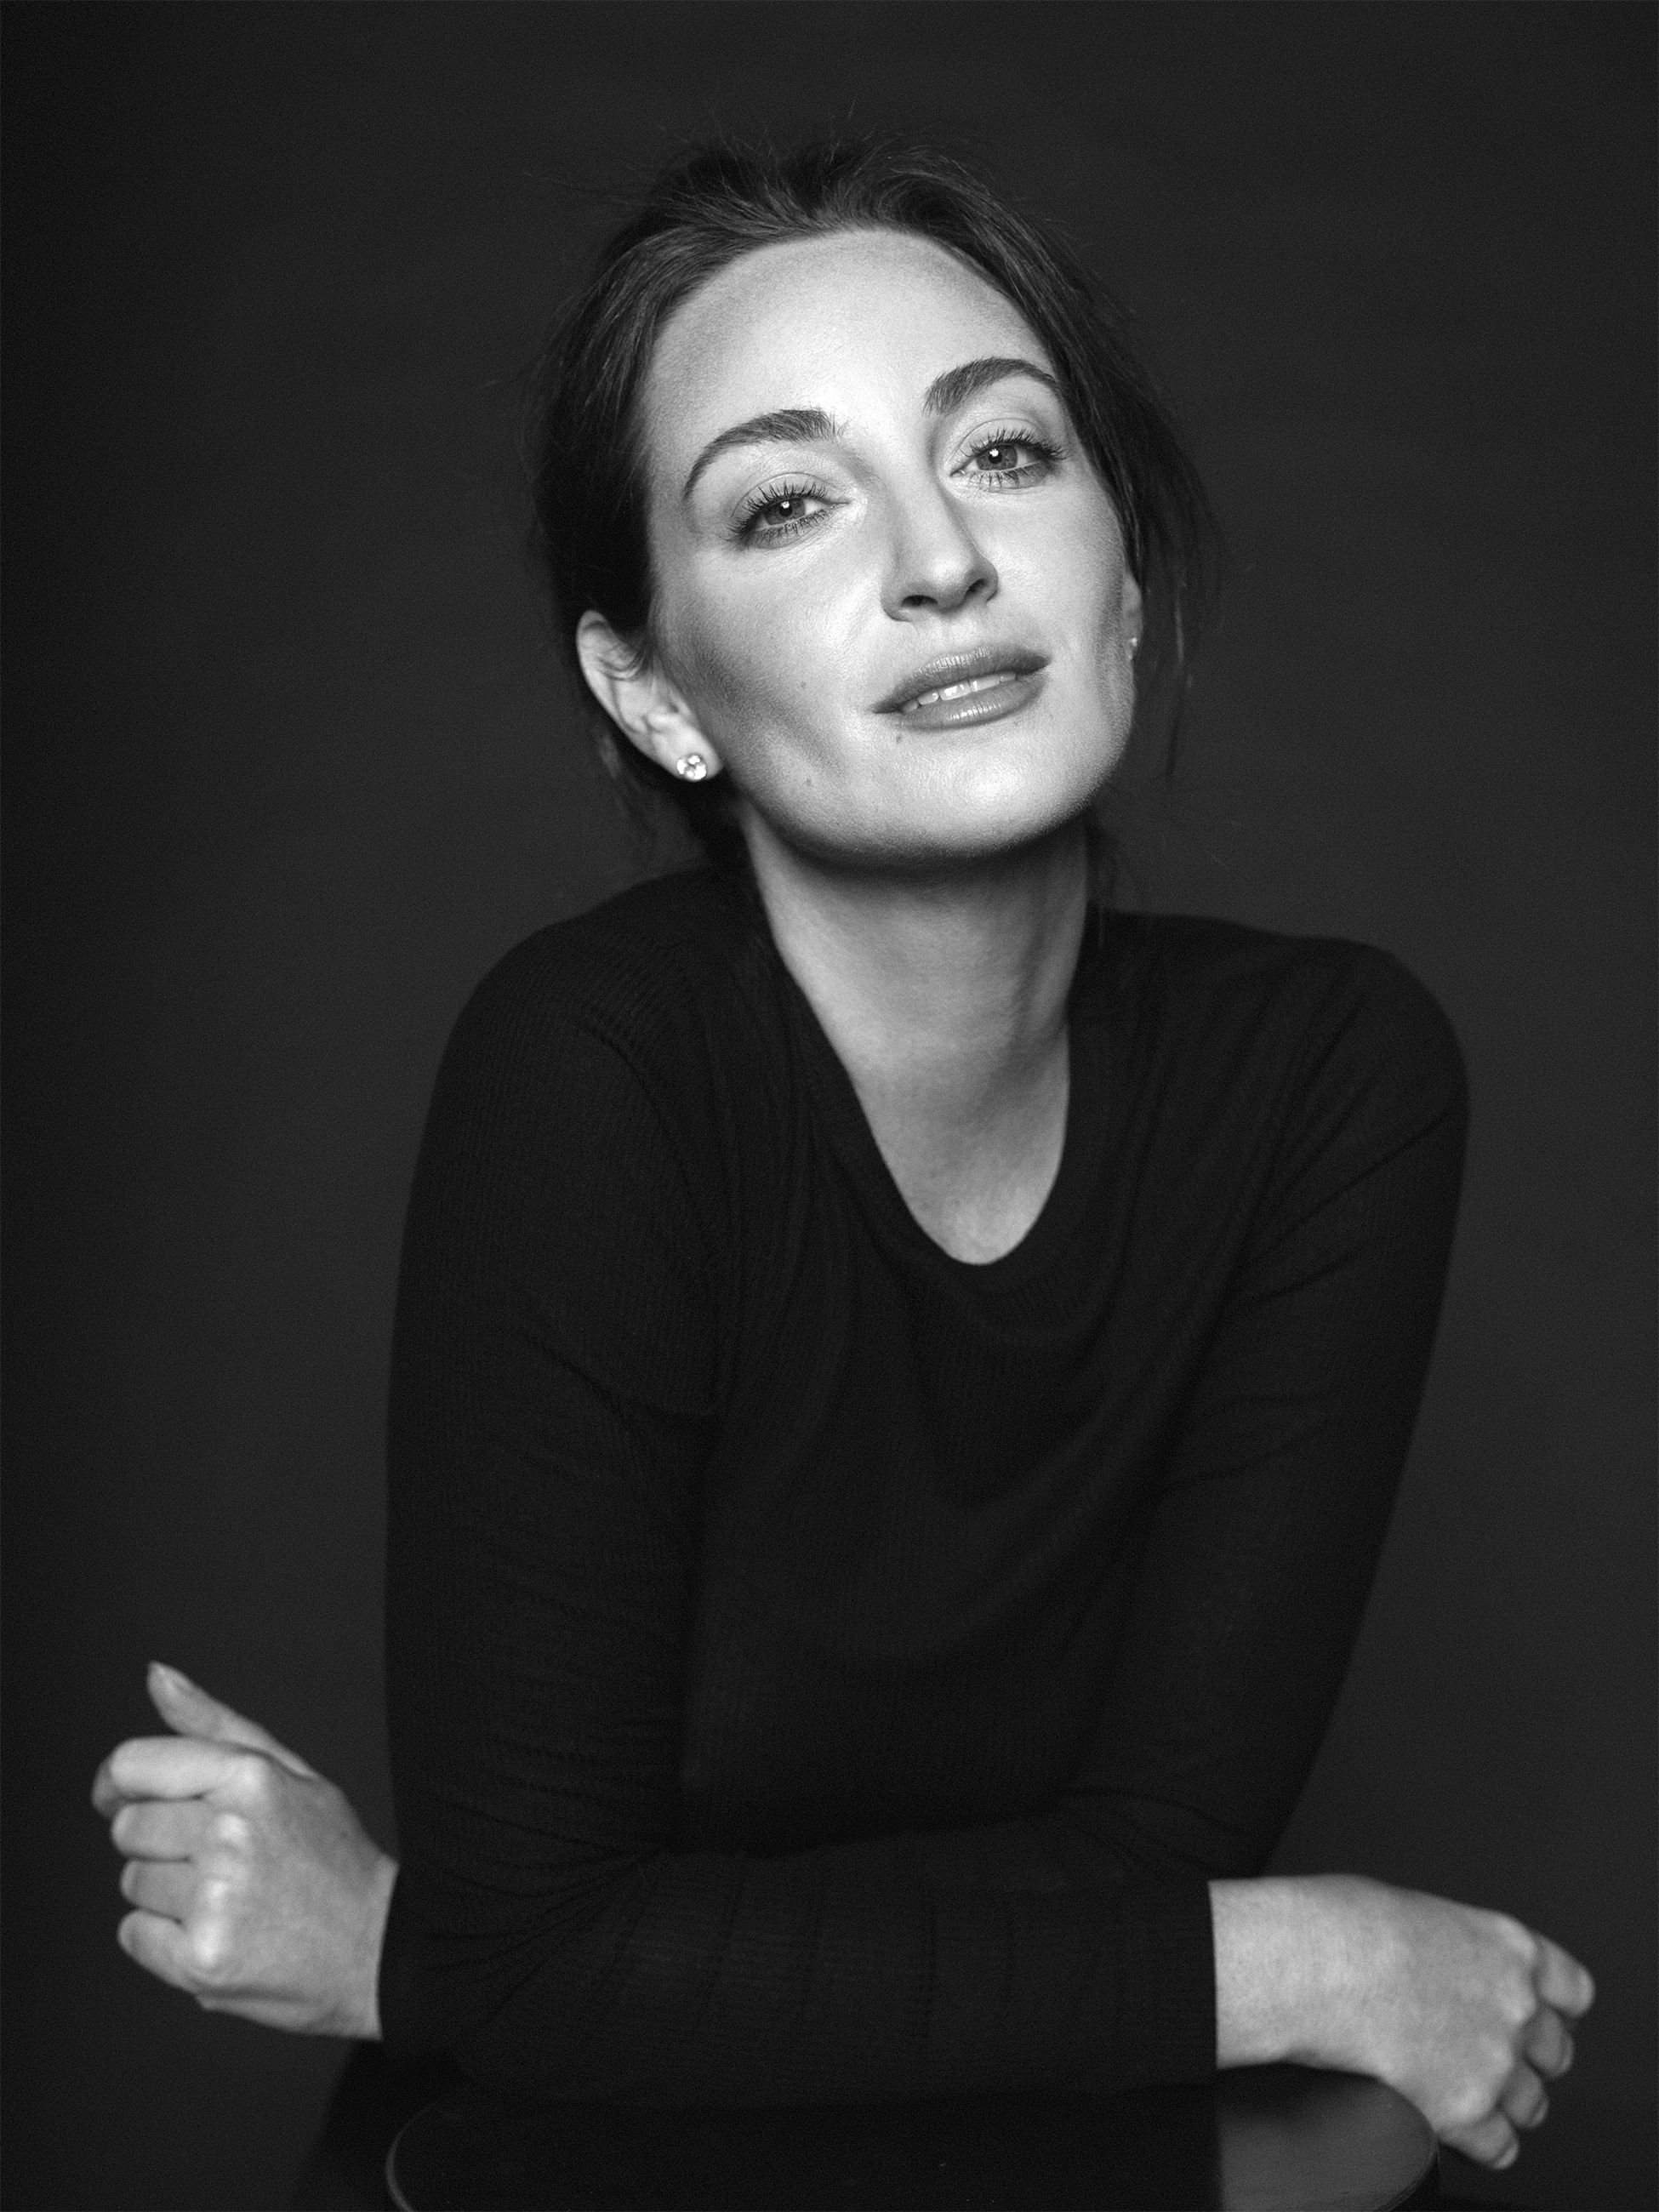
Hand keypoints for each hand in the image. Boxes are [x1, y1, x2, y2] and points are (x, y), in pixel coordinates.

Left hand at [92, 1662, 396, 2037]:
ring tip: (229, 1897)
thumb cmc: (330, 1854)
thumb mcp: (288, 1772)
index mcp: (250, 1777)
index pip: (132, 1766)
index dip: (116, 1784)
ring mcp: (215, 1899)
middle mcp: (230, 1833)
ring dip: (166, 1892)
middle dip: (158, 1842)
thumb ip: (214, 1723)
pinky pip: (133, 1934)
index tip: (120, 1799)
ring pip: (132, 1882)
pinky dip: (163, 1939)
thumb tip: (155, 1674)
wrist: (378, 1949)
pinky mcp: (201, 1960)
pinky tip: (218, 1931)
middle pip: (128, 1828)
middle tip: (215, 1857)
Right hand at [1302, 1874, 1593, 2169]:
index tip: (1537, 2015)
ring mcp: (1494, 2063)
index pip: (1572, 1990)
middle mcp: (1515, 2007)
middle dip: (1526, 2056)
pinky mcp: (1464, 2112)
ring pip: (1532, 2105)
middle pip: (1556, 2052)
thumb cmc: (1342, 1926)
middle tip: (1488, 2052)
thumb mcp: (1418, 1912)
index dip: (1552, 2006)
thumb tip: (1444, 1964)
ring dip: (1502, 2101)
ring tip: (1465, 2091)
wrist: (1308, 1965)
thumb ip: (1456, 1946)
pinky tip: (1453, 2126)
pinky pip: (1501, 2149)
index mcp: (1508, 1947)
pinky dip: (1480, 2143)